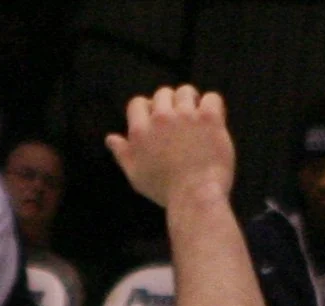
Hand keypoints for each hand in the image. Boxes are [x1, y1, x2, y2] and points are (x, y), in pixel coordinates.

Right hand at [104, 85, 235, 207]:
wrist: (195, 195)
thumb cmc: (164, 190)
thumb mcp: (135, 175)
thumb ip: (122, 153)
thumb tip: (110, 138)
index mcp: (140, 130)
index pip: (137, 103)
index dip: (147, 108)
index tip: (156, 119)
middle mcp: (161, 118)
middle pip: (163, 93)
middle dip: (170, 103)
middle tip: (180, 118)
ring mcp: (186, 115)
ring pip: (186, 91)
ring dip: (190, 100)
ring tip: (196, 114)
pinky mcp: (209, 118)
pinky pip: (211, 98)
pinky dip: (213, 105)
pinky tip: (214, 118)